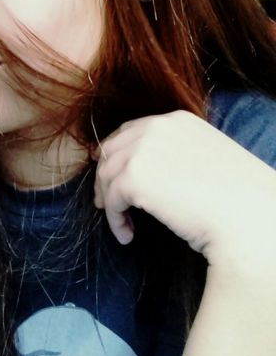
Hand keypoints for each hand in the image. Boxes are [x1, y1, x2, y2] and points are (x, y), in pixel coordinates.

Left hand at [93, 110, 275, 272]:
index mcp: (178, 120)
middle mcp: (157, 127)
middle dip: (106, 175)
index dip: (118, 154)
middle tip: (106, 202)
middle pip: (112, 149)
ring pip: (107, 174)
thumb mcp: (207, 160)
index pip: (133, 131)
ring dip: (110, 201)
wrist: (249, 219)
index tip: (113, 174)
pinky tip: (127, 235)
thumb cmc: (239, 199)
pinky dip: (114, 219)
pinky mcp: (133, 177)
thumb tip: (153, 173)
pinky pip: (111, 199)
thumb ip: (177, 155)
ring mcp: (143, 149)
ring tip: (123, 225)